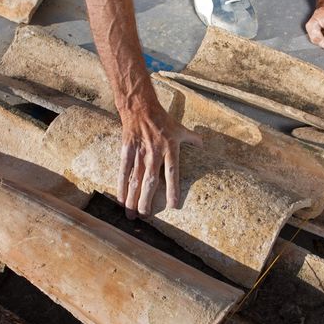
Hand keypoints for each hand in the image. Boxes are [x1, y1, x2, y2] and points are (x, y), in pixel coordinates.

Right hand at [117, 100, 201, 219]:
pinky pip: (123, 171)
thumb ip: (193, 139)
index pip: (172, 173)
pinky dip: (121, 186)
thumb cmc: (163, 119)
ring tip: (131, 214)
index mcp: (170, 149)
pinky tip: (120, 199)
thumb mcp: (181, 128)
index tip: (173, 206)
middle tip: (145, 216)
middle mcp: (154, 153)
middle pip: (150, 181)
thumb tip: (203, 146)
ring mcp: (139, 152)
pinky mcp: (126, 150)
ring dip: (132, 198)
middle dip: (147, 200)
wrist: (140, 107)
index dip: (173, 189)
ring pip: (135, 180)